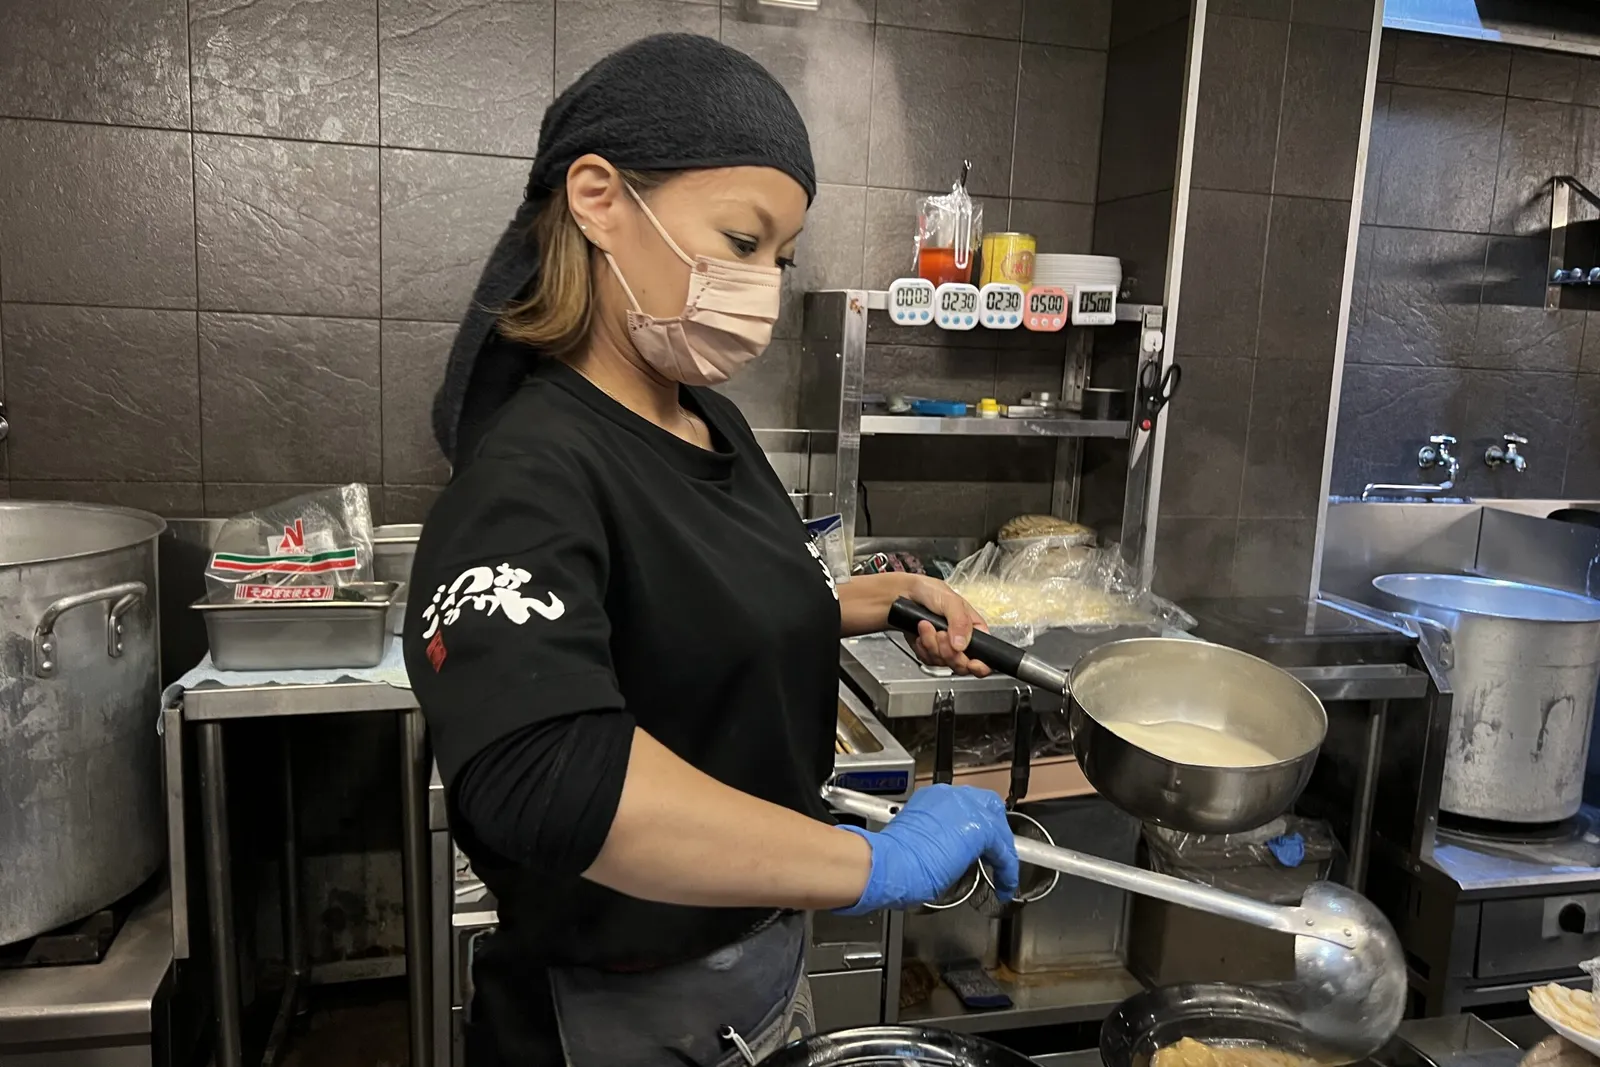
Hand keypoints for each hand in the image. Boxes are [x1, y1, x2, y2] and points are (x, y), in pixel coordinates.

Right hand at [834, 784, 1018, 914]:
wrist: (889, 864)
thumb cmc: (892, 860)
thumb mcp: (915, 839)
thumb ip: (934, 838)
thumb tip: (945, 853)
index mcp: (932, 799)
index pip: (963, 806)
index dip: (973, 825)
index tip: (974, 844)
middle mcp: (951, 797)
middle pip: (988, 806)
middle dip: (994, 829)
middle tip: (994, 853)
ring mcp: (967, 810)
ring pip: (999, 826)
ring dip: (1002, 849)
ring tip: (1004, 872)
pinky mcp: (981, 830)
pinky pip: (1004, 851)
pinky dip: (1007, 870)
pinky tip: (1005, 886)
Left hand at [905, 576, 990, 676]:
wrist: (903, 593)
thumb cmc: (929, 591)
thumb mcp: (950, 600)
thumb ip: (960, 621)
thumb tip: (961, 644)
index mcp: (974, 628)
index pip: (985, 655)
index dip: (980, 665)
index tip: (971, 663)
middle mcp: (961, 641)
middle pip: (962, 665)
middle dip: (948, 651)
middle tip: (940, 634)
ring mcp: (945, 648)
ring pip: (942, 662)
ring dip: (931, 644)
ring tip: (926, 625)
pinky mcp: (929, 651)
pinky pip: (928, 660)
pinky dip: (922, 647)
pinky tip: (920, 633)